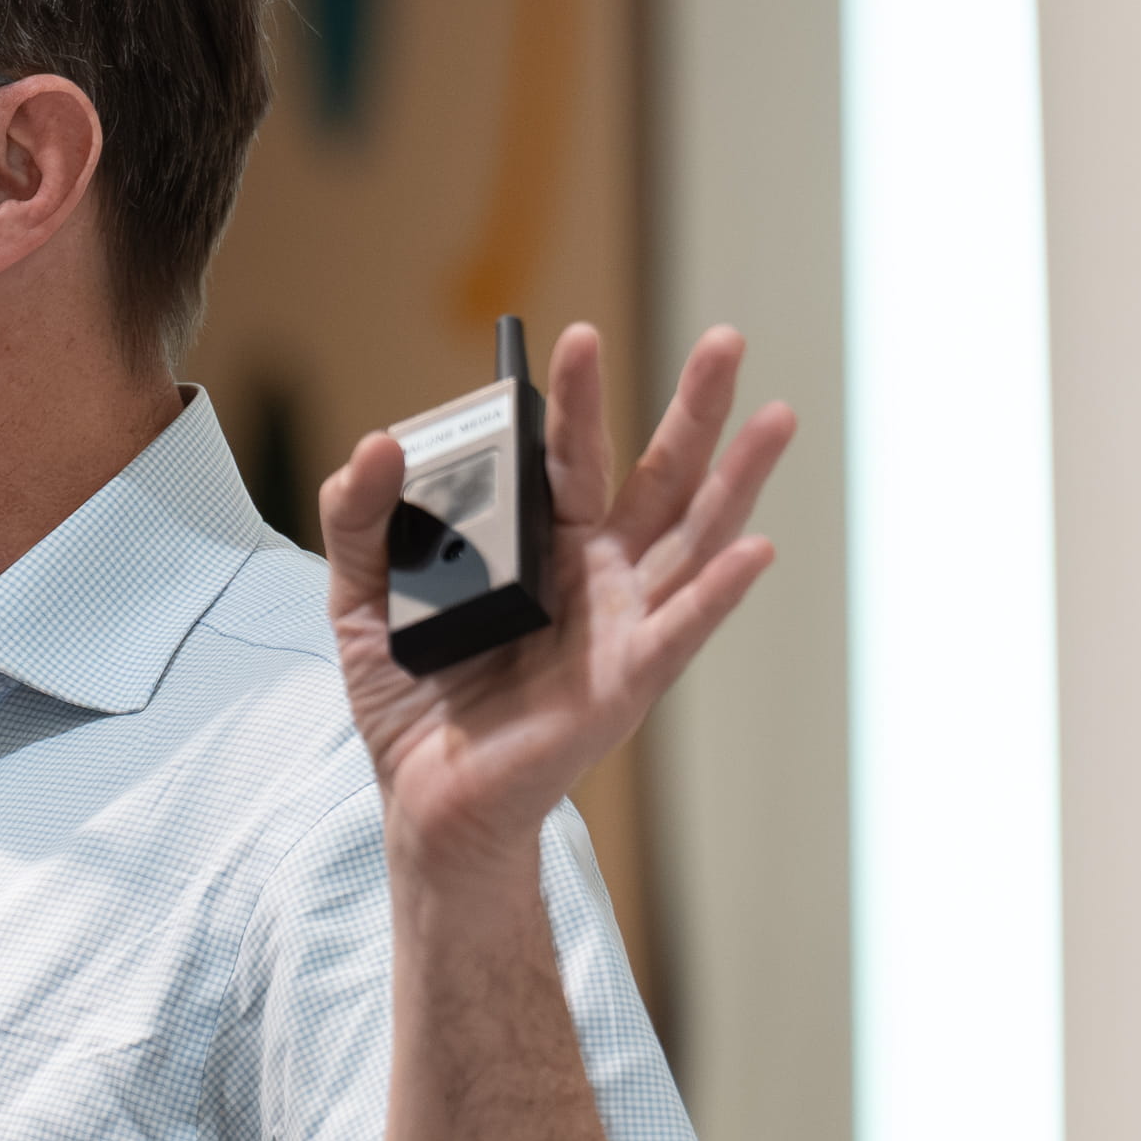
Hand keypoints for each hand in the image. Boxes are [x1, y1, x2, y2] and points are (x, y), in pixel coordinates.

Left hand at [317, 324, 794, 902]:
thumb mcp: (361, 598)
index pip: (565, 455)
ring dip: (738, 477)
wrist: (426, 801)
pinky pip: (679, 630)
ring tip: (778, 414)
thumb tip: (374, 445)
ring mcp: (620, 624)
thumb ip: (361, 519)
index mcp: (541, 543)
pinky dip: (719, 592)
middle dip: (694, 408)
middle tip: (726, 338)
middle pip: (656, 475)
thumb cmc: (411, 701)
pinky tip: (754, 550)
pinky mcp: (624, 682)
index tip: (573, 338)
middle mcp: (596, 573)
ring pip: (693, 536)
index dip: (574, 400)